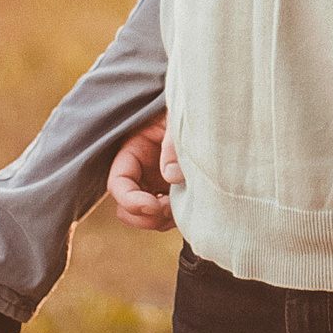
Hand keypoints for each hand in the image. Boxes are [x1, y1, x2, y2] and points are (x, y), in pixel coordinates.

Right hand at [107, 114, 181, 230]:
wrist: (214, 115)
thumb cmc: (191, 111)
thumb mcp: (179, 120)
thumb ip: (172, 145)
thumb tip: (171, 176)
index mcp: (133, 151)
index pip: (118, 184)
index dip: (130, 201)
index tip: (154, 206)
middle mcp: (140, 173)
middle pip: (125, 209)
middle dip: (145, 216)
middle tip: (171, 207)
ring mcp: (155, 186)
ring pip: (145, 218)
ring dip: (161, 221)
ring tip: (184, 204)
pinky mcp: (172, 195)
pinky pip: (164, 219)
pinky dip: (173, 220)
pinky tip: (188, 206)